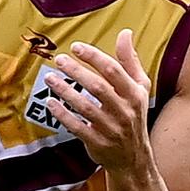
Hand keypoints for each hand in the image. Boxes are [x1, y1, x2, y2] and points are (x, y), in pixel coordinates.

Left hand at [43, 29, 152, 170]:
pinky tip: (51, 103)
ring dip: (65, 91)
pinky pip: (77, 127)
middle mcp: (124, 110)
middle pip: (98, 87)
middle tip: (59, 60)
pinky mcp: (98, 142)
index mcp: (134, 93)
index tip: (76, 47)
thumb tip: (125, 33)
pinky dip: (63, 115)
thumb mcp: (139, 87)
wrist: (134, 157)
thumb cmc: (134, 115)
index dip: (93, 57)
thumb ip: (130, 60)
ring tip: (50, 78)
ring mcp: (111, 128)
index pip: (113, 70)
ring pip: (85, 107)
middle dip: (77, 71)